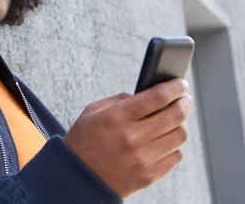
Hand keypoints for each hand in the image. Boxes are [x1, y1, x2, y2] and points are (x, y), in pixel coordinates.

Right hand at [64, 79, 192, 197]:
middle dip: (184, 103)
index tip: (181, 84)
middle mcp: (132, 138)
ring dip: (180, 125)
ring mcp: (142, 159)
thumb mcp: (92, 113)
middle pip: (175, 115)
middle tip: (184, 100)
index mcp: (116, 118)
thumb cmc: (84, 142)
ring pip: (180, 136)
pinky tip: (164, 142)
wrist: (78, 178)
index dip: (174, 87)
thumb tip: (145, 95)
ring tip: (173, 122)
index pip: (156, 97)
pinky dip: (173, 146)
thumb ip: (119, 100)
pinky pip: (175, 156)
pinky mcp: (149, 176)